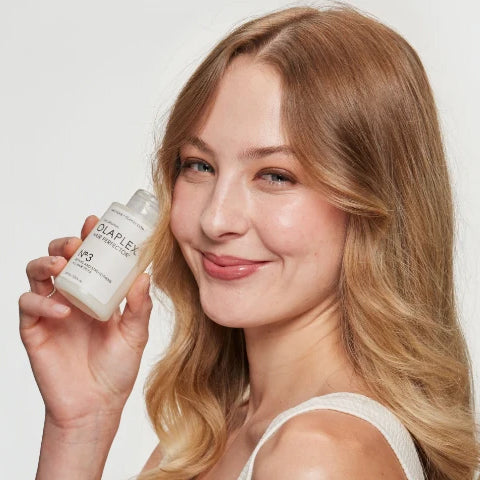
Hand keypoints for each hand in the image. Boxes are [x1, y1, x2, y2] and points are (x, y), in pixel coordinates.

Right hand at [19, 215, 152, 430]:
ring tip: (62, 266)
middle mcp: (71, 296)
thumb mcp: (135, 334)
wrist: (97, 405)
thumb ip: (139, 306)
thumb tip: (145, 275)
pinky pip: (28, 305)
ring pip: (36, 273)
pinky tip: (62, 310)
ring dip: (46, 264)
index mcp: (96, 292)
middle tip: (75, 244)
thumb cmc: (116, 368)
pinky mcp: (34, 329)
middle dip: (63, 245)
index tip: (95, 222)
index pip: (89, 257)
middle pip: (57, 258)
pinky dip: (41, 301)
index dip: (89, 237)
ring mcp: (51, 311)